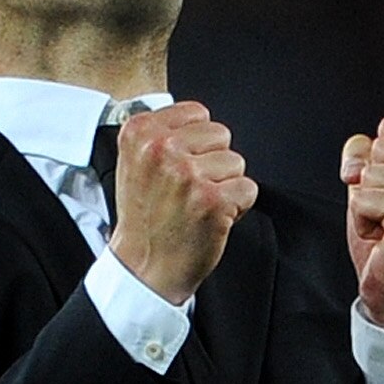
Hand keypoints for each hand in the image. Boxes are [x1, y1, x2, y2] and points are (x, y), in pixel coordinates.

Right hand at [107, 101, 257, 305]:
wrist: (144, 270)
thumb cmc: (145, 220)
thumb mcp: (136, 163)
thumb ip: (162, 133)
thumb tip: (198, 117)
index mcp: (140, 132)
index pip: (198, 113)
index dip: (197, 144)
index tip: (178, 169)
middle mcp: (162, 149)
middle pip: (221, 135)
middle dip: (213, 163)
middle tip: (188, 193)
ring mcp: (188, 175)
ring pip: (236, 162)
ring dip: (224, 187)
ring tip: (197, 207)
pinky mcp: (213, 201)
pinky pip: (248, 189)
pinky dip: (237, 208)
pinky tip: (211, 220)